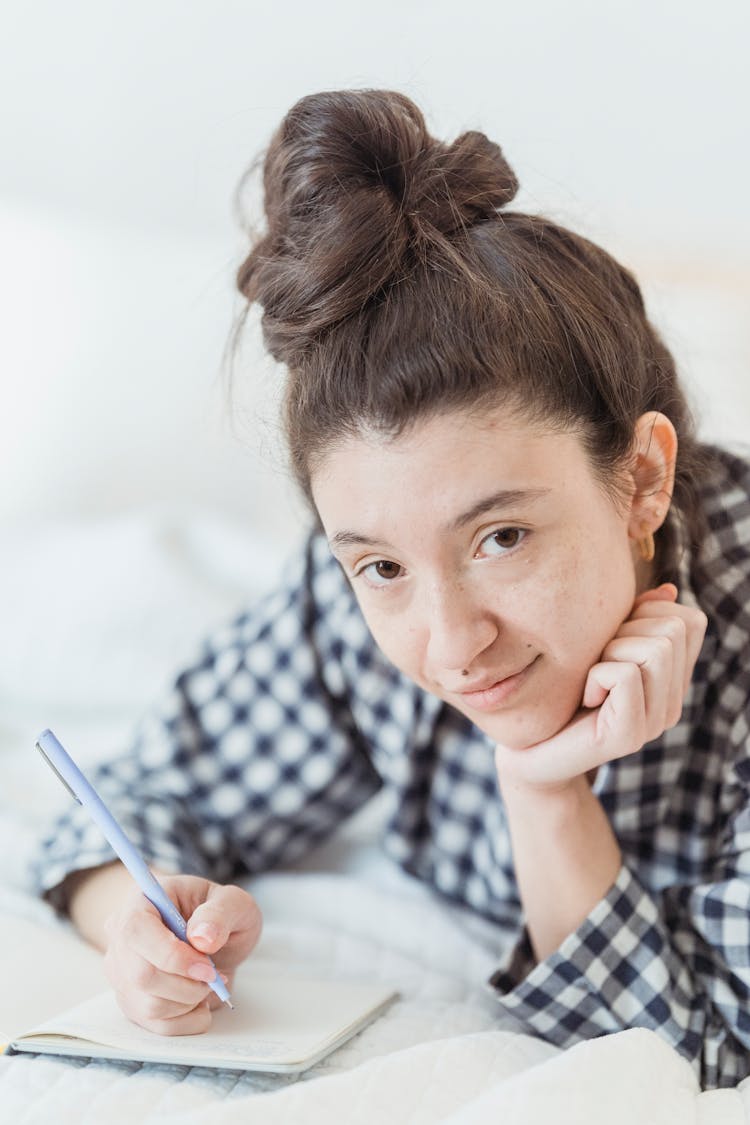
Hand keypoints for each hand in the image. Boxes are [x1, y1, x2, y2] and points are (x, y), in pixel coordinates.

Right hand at [101, 874, 261, 1034]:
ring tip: (209, 983)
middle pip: (141, 975)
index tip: (207, 968)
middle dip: (187, 985)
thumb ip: (221, 913)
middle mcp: (121, 937)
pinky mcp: (131, 1000)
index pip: (136, 931)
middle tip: (214, 976)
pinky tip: (200, 1001)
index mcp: (142, 901)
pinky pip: (155, 1025)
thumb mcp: (233, 902)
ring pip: (148, 1005)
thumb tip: (202, 938)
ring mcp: (122, 972)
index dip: (171, 955)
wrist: (212, 935)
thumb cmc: (218, 914)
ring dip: (189, 1002)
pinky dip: (186, 1020)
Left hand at [494, 583, 707, 793]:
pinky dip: (596, 676)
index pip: (690, 621)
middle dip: (626, 630)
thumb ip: (633, 619)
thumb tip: (666, 590)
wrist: (527, 750)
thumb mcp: (598, 645)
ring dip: (610, 651)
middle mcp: (672, 702)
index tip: (613, 638)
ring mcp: (654, 722)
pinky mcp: (629, 736)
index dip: (648, 612)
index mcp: (671, 679)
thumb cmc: (559, 690)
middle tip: (596, 662)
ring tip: (591, 680)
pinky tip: (584, 698)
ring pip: (656, 649)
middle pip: (673, 629)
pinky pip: (626, 675)